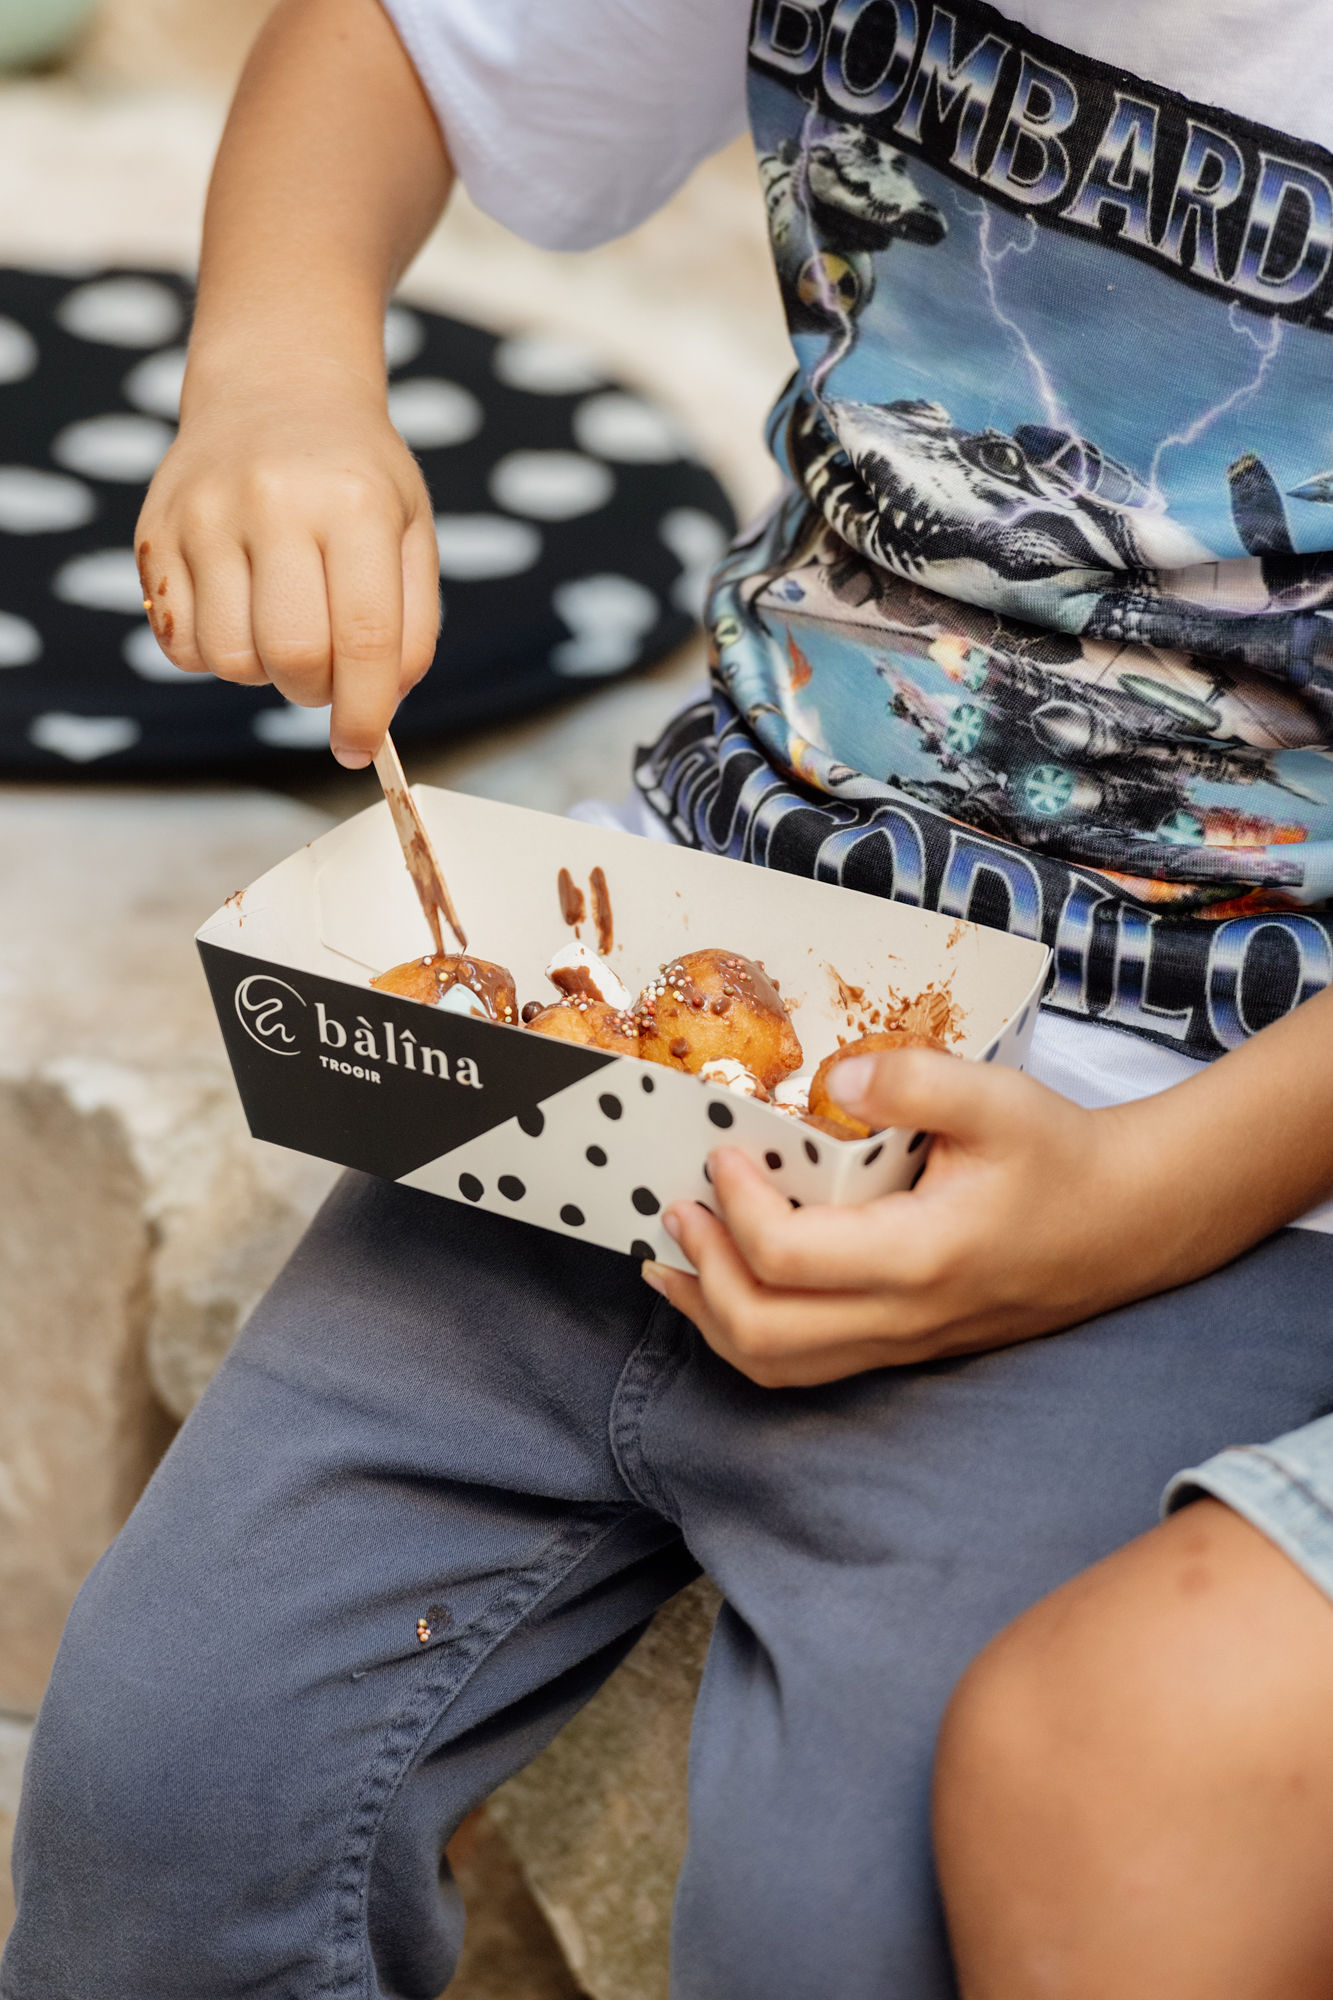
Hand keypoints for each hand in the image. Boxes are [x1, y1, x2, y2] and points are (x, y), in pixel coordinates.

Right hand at [134, 360, 440, 766]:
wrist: (276, 391)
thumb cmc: (355, 477)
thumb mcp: (411, 534)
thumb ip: (412, 628)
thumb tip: (380, 710)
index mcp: (354, 503)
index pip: (364, 638)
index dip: (366, 711)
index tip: (362, 748)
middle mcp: (273, 502)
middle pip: (293, 656)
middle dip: (316, 692)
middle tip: (326, 675)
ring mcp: (204, 515)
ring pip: (230, 659)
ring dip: (263, 672)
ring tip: (282, 627)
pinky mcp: (155, 533)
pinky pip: (180, 644)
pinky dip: (213, 653)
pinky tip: (238, 612)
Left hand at [642, 1048, 1212, 1387]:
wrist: (1129, 1221)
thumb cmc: (1062, 1156)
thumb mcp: (998, 1097)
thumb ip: (915, 1078)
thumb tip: (835, 1080)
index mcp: (921, 1257)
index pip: (787, 1258)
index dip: (734, 1209)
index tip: (721, 1155)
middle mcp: (904, 1318)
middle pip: (765, 1335)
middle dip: (701, 1275)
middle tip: (675, 1212)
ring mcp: (904, 1344)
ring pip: (780, 1367)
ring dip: (712, 1318)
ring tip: (672, 1265)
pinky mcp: (905, 1347)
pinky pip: (808, 1365)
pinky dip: (752, 1333)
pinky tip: (730, 1289)